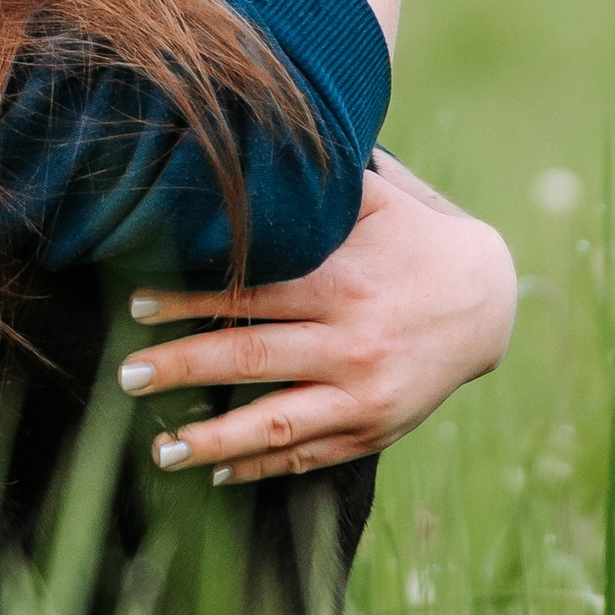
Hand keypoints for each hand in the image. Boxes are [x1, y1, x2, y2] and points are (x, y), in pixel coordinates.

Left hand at [116, 149, 516, 484]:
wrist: (489, 302)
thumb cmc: (416, 238)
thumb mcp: (378, 199)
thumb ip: (320, 184)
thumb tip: (249, 142)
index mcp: (343, 282)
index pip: (250, 295)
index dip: (189, 302)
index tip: (136, 305)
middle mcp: (352, 342)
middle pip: (250, 360)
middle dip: (181, 368)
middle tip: (125, 375)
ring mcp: (364, 394)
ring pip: (276, 423)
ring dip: (213, 440)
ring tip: (161, 449)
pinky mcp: (375, 429)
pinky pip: (310, 454)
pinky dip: (263, 467)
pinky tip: (218, 473)